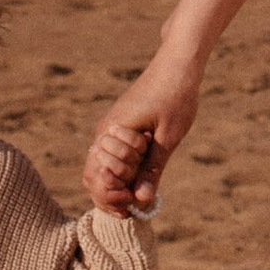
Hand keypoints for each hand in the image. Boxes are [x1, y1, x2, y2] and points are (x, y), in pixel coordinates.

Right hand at [85, 34, 205, 216]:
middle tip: (136, 204)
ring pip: (100, 168)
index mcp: (111, 134)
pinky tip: (140, 179)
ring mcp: (110, 130)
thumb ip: (153, 168)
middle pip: (93, 177)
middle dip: (111, 195)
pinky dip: (122, 172)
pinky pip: (111, 157)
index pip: (97, 178)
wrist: (177, 64)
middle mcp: (104, 133)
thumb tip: (141, 200)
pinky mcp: (119, 129)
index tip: (134, 205)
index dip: (113, 197)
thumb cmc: (176, 96)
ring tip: (139, 193)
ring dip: (116, 185)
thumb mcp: (168, 137)